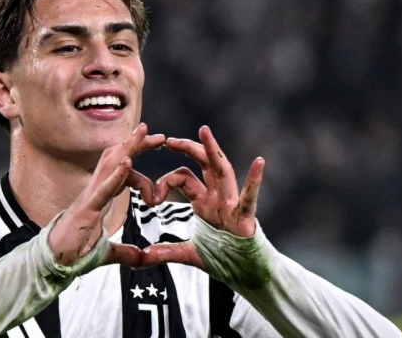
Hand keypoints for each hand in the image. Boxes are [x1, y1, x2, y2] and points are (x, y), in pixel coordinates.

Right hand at [47, 123, 164, 267]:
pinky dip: (116, 175)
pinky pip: (103, 189)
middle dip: (135, 144)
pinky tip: (128, 162)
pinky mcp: (87, 209)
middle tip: (157, 135)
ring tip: (143, 133)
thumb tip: (141, 258)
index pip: (120, 170)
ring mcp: (90, 197)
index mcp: (100, 196)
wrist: (53, 261)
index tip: (157, 148)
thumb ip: (125, 252)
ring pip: (109, 166)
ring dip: (127, 148)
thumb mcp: (106, 252)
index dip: (137, 157)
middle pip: (115, 159)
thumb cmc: (73, 251)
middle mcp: (94, 191)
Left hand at [141, 125, 265, 269]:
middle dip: (189, 147)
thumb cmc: (223, 256)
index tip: (152, 197)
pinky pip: (249, 197)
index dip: (166, 180)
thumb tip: (142, 257)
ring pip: (223, 171)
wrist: (244, 271)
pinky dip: (255, 180)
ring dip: (212, 150)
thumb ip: (166, 251)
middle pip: (204, 163)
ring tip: (204, 131)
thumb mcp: (188, 253)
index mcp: (205, 201)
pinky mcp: (245, 218)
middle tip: (168, 139)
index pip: (184, 177)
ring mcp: (233, 204)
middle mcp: (219, 196)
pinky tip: (259, 162)